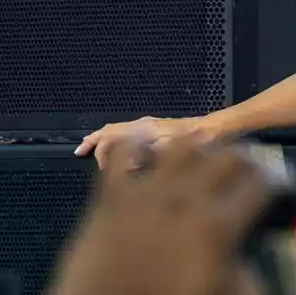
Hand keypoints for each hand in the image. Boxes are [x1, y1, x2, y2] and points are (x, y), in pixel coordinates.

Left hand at [50, 136, 283, 294]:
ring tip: (208, 154)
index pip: (261, 184)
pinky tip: (147, 147)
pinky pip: (125, 153)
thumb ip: (251, 294)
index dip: (281, 178)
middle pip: (227, 155)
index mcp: (217, 227)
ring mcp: (147, 191)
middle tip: (252, 167)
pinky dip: (138, 144)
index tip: (286, 184)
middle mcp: (186, 198)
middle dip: (249, 156)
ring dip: (202, 145)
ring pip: (181, 145)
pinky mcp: (113, 195)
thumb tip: (251, 270)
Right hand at [74, 116, 222, 170]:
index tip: (101, 169)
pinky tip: (118, 149)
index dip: (102, 152)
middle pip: (111, 130)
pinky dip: (117, 138)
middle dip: (94, 141)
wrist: (216, 130)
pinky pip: (129, 132)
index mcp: (144, 129)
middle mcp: (144, 125)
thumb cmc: (198, 141)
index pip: (112, 136)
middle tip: (80, 152)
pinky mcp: (157, 130)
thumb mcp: (173, 151)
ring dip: (103, 138)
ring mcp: (150, 126)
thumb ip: (147, 156)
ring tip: (89, 146)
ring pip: (119, 129)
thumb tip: (128, 164)